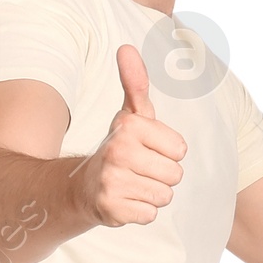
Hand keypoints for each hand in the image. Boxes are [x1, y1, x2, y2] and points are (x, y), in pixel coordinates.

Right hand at [77, 44, 187, 228]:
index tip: (148, 150)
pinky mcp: (112, 208)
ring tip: (133, 185)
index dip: (168, 153)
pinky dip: (141, 211)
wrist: (82, 186)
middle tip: (140, 171)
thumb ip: (136, 84)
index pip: (180, 149)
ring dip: (153, 194)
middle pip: (175, 175)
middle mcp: (119, 151)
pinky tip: (126, 200)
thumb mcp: (130, 116)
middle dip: (163, 176)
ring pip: (164, 196)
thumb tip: (126, 48)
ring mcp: (113, 181)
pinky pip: (150, 215)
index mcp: (129, 126)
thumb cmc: (119, 148)